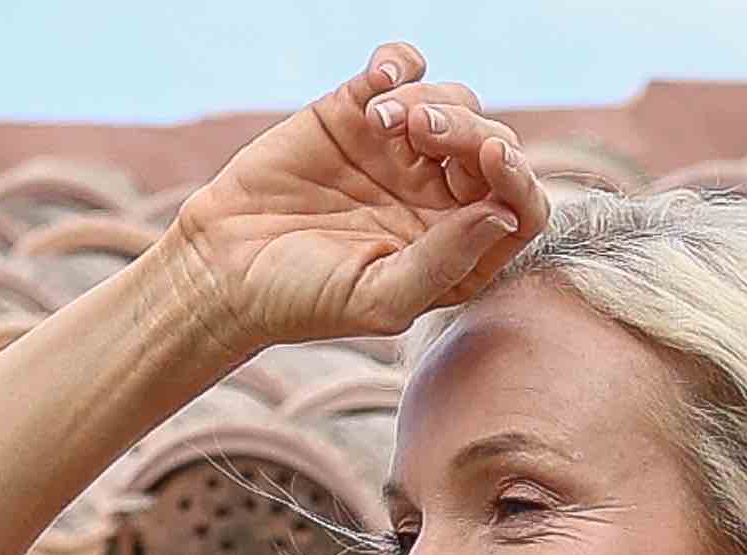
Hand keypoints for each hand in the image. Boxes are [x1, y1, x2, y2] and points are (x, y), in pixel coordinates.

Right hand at [164, 37, 549, 351]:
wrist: (226, 266)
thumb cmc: (304, 299)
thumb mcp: (379, 297)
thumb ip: (445, 262)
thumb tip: (504, 215)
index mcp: (458, 253)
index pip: (520, 209)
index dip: (518, 177)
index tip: (491, 157)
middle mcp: (440, 201)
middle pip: (492, 145)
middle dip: (468, 130)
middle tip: (420, 133)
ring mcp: (402, 154)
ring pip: (455, 102)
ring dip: (432, 99)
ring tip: (383, 121)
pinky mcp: (360, 113)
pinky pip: (404, 67)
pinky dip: (401, 62)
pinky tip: (377, 82)